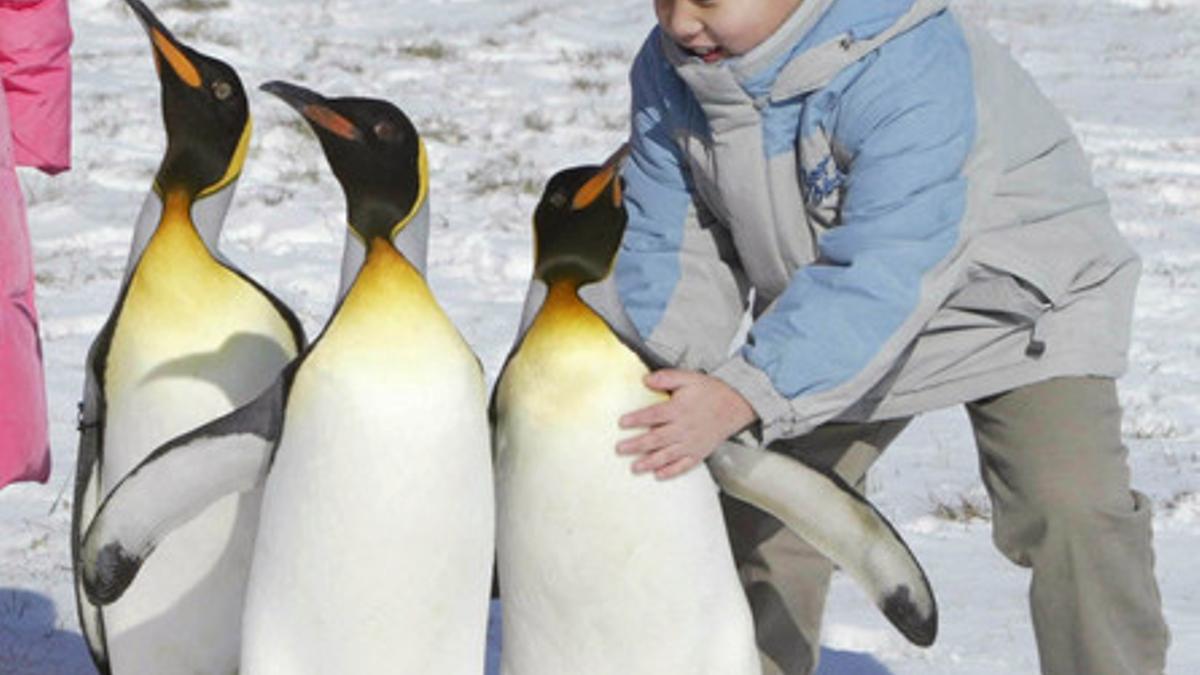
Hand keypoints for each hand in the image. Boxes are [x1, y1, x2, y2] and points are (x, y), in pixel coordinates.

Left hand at [616, 369, 757, 479]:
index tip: (621, 422)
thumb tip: (645, 379)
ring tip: (634, 467)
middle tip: (619, 449)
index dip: (637, 419)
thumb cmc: (710, 391)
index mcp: (679, 409)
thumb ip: (666, 377)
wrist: (735, 405)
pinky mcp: (699, 453)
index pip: (654, 415)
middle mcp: (684, 428)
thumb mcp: (689, 377)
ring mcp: (692, 443)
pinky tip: (658, 475)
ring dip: (649, 462)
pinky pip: (684, 465)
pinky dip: (672, 472)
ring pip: (668, 455)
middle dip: (637, 445)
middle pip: (657, 438)